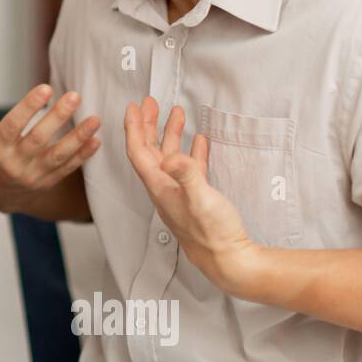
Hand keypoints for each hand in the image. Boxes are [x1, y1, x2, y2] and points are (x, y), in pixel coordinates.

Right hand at [0, 67, 100, 214]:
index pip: (12, 125)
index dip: (28, 107)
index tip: (46, 88)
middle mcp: (13, 162)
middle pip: (37, 139)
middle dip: (57, 118)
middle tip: (75, 96)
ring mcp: (32, 174)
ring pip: (57, 155)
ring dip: (77, 138)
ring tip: (95, 119)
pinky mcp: (47, 181)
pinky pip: (67, 169)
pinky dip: (82, 156)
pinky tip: (96, 140)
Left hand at [122, 96, 259, 295]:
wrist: (228, 259)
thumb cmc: (212, 232)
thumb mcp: (201, 198)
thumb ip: (188, 175)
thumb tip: (170, 156)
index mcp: (159, 186)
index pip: (138, 151)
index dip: (134, 128)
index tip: (133, 106)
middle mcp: (164, 188)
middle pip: (149, 150)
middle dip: (148, 125)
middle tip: (150, 102)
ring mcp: (180, 192)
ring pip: (169, 157)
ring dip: (171, 134)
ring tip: (177, 112)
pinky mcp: (197, 198)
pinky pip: (190, 168)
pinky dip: (192, 152)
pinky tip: (200, 140)